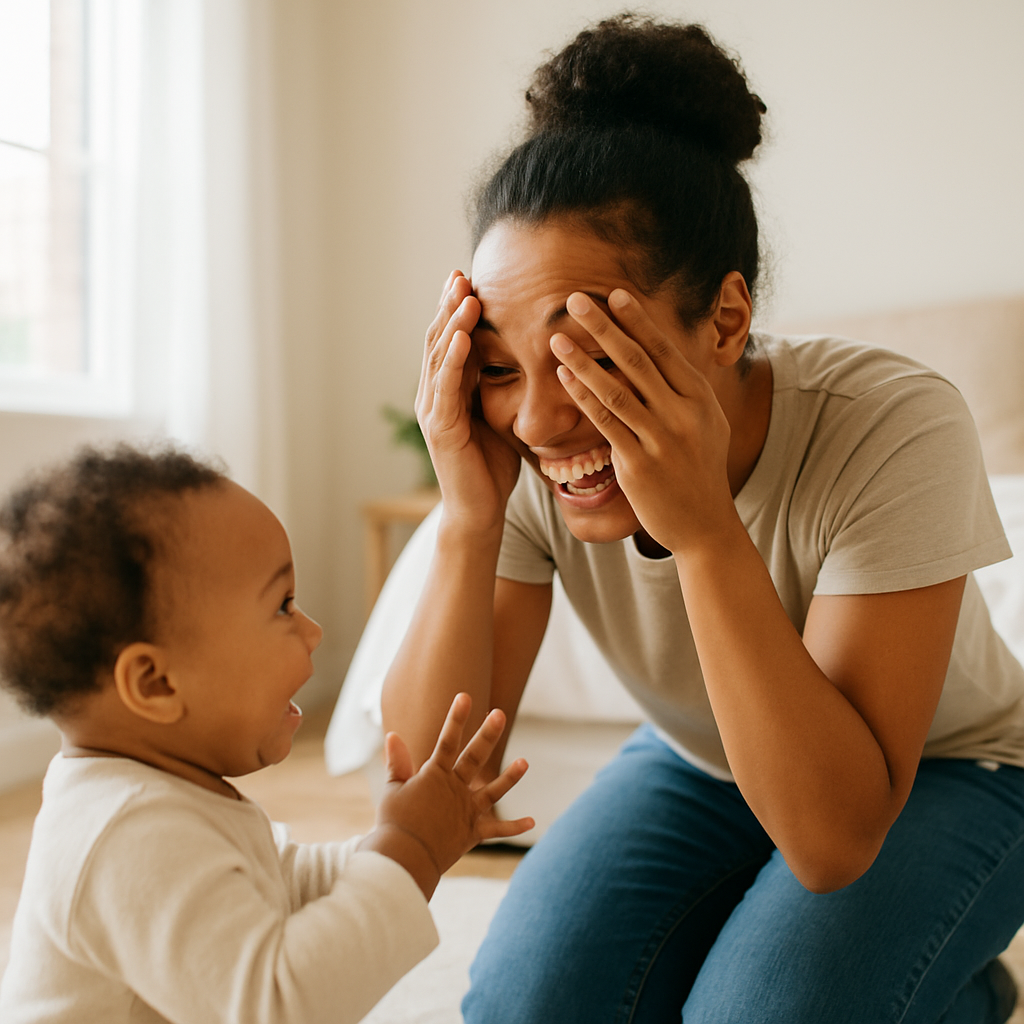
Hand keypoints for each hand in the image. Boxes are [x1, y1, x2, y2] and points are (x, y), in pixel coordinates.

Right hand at [360, 693, 532, 898]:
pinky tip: (532, 821)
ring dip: (510, 777)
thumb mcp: (392, 790)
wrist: (403, 859)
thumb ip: (397, 763)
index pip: (447, 741)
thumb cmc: (394, 823)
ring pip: (493, 791)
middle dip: (487, 734)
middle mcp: (454, 789)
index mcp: (434, 776)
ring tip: (526, 763)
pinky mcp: (472, 832)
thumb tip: (393, 735)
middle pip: (474, 757)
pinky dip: (513, 827)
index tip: (465, 697)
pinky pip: (496, 830)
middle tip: (499, 714)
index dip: (456, 718)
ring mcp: (466, 810)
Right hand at [416, 272, 521, 534]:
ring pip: (440, 358)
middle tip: (461, 274)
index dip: (456, 310)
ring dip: (452, 324)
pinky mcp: (441, 430)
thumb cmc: (491, 468)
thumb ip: (497, 388)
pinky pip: (446, 388)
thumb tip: (521, 358)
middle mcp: (434, 397)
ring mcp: (433, 412)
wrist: (479, 512)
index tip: (469, 279)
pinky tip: (462, 338)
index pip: (450, 341)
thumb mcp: (497, 418)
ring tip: (464, 295)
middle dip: (450, 306)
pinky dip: (453, 360)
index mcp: (448, 392)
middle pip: (439, 341)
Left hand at [550, 288, 735, 553]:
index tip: (615, 293)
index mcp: (701, 398)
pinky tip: (564, 378)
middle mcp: (684, 414)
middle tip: (575, 299)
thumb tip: (664, 354)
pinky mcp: (639, 465)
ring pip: (617, 390)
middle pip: (638, 361)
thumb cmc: (699, 470)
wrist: (705, 525)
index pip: (664, 350)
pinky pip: (605, 424)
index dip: (638, 320)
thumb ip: (685, 390)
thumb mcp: (707, 423)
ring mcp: (662, 440)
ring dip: (583, 360)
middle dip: (604, 326)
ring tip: (557, 337)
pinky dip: (583, 398)